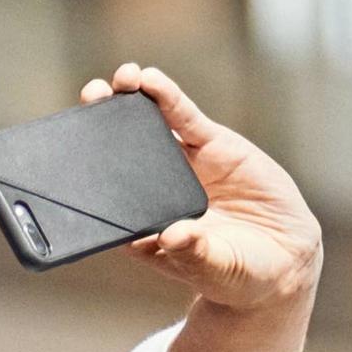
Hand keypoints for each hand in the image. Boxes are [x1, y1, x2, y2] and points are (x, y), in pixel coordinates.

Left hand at [86, 63, 322, 316]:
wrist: (282, 259)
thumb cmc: (236, 273)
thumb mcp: (213, 268)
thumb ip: (193, 252)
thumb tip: (173, 236)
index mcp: (142, 222)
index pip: (105, 192)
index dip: (86, 168)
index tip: (68, 148)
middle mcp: (155, 188)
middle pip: (120, 149)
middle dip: (103, 121)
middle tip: (90, 96)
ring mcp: (182, 164)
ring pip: (150, 124)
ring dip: (133, 99)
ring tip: (122, 78)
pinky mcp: (213, 146)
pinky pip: (185, 118)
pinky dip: (168, 98)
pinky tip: (151, 80)